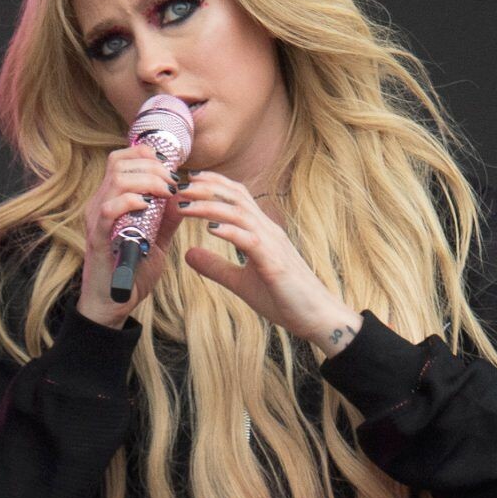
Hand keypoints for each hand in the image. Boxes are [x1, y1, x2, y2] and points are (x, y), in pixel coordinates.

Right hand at [76, 143, 186, 327]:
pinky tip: (146, 205)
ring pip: (117, 180)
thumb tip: (184, 195)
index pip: (121, 159)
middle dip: (153, 166)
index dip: (146, 155)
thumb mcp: (156, 240)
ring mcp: (96, 220)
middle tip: (172, 182)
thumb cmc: (132, 271)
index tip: (170, 168)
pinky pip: (108, 210)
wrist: (113, 304)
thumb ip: (167, 218)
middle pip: (119, 162)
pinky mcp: (97, 238)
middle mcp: (99, 204)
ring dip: (147, 180)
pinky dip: (129, 201)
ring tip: (165, 192)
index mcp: (111, 199)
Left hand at [175, 169, 359, 348]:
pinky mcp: (275, 264)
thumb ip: (216, 267)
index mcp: (261, 232)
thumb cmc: (285, 299)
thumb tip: (188, 254)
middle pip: (236, 197)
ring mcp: (273, 245)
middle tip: (178, 184)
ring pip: (240, 214)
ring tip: (183, 204)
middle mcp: (268, 231)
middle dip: (206, 187)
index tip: (188, 179)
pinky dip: (230, 231)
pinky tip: (211, 229)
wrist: (317, 318)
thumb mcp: (240, 282)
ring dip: (209, 206)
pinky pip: (251, 241)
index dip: (213, 184)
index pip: (237, 197)